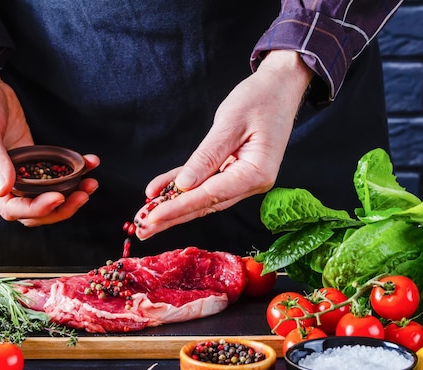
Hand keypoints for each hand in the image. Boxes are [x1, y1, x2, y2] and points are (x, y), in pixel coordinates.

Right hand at [0, 49, 98, 226]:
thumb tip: (4, 189)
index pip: (12, 207)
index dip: (36, 208)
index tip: (59, 198)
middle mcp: (1, 181)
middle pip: (33, 209)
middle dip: (60, 208)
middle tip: (83, 195)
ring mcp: (19, 172)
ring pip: (46, 195)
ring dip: (70, 195)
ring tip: (90, 184)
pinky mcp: (32, 160)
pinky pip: (54, 174)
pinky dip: (72, 172)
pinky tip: (88, 162)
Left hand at [134, 50, 313, 239]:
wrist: (281, 86)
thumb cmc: (261, 98)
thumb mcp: (231, 123)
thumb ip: (208, 156)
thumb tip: (184, 186)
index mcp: (256, 173)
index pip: (210, 195)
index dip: (178, 207)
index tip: (152, 217)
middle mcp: (251, 182)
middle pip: (205, 204)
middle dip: (171, 217)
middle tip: (142, 229)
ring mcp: (243, 179)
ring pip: (202, 198)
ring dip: (173, 207)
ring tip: (145, 220)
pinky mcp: (234, 171)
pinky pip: (204, 182)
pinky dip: (180, 187)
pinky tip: (158, 192)